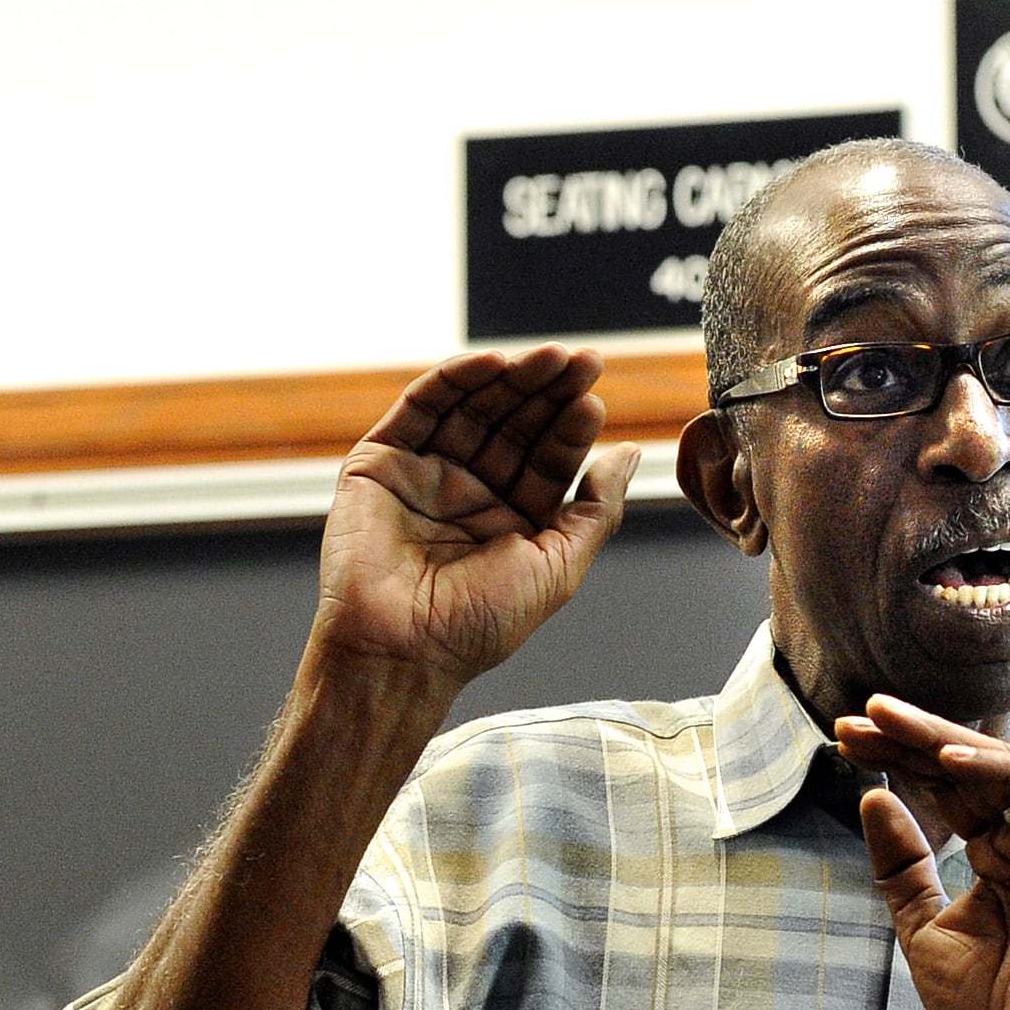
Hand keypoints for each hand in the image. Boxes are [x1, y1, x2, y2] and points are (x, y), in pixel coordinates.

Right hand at [307, 346, 635, 697]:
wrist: (398, 651)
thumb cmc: (475, 627)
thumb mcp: (557, 568)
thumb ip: (597, 509)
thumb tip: (628, 454)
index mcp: (510, 521)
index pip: (546, 458)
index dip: (570, 427)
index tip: (593, 399)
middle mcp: (468, 493)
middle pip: (513, 425)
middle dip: (547, 392)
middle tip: (580, 361)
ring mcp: (424, 474)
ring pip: (472, 408)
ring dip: (509, 378)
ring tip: (547, 358)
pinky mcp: (381, 463)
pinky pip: (420, 409)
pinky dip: (453, 380)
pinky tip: (491, 365)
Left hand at [835, 696, 1009, 1009]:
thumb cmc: (990, 1007)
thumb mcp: (922, 928)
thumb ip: (901, 867)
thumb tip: (872, 798)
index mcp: (995, 854)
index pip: (943, 789)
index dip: (896, 758)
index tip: (842, 736)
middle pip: (969, 769)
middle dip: (912, 736)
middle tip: (858, 713)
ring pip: (1008, 768)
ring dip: (948, 740)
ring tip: (891, 722)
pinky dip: (1002, 772)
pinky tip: (947, 762)